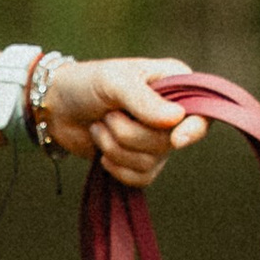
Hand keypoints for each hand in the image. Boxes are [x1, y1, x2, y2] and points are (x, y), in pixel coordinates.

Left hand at [40, 56, 208, 189]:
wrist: (57, 107)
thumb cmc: (87, 84)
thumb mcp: (113, 82)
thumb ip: (143, 99)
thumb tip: (176, 119)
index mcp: (175, 83)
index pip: (202, 112)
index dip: (193, 129)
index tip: (176, 139)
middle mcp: (173, 112)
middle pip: (168, 142)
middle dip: (129, 133)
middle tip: (109, 114)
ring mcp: (158, 139)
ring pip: (150, 162)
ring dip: (115, 147)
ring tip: (101, 126)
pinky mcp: (141, 161)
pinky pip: (140, 178)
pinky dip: (116, 167)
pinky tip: (102, 149)